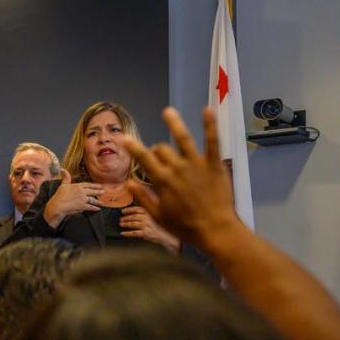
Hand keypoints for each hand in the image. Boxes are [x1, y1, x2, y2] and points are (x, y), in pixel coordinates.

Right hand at [42, 169, 102, 227]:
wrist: (58, 205)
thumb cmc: (59, 195)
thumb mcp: (63, 185)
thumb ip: (66, 177)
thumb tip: (63, 169)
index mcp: (78, 186)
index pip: (88, 185)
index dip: (94, 185)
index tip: (99, 186)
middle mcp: (82, 192)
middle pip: (92, 191)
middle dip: (98, 192)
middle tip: (103, 192)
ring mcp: (83, 199)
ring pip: (93, 200)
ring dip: (98, 201)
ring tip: (102, 202)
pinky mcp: (83, 206)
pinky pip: (90, 207)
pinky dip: (95, 208)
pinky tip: (98, 209)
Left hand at [120, 205, 179, 252]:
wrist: (165, 237)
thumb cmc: (156, 228)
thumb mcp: (150, 220)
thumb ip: (142, 216)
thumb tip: (129, 215)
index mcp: (149, 214)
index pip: (138, 209)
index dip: (130, 209)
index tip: (123, 211)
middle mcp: (148, 219)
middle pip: (135, 216)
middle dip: (126, 218)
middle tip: (121, 219)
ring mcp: (147, 226)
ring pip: (134, 224)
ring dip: (126, 224)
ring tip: (121, 224)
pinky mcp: (146, 233)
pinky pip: (135, 233)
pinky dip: (128, 233)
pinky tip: (123, 233)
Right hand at [122, 107, 240, 248]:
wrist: (215, 230)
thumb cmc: (185, 227)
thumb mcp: (158, 216)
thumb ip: (142, 197)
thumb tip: (127, 183)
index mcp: (163, 180)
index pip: (144, 158)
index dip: (133, 147)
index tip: (125, 138)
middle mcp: (177, 168)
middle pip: (162, 150)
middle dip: (156, 150)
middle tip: (156, 155)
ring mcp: (197, 164)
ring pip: (183, 138)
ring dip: (174, 123)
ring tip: (168, 111)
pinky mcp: (215, 164)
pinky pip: (213, 141)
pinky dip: (210, 125)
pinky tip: (207, 110)